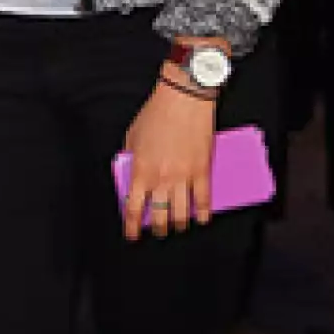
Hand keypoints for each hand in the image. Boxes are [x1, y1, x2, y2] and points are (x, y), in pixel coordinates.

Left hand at [120, 78, 216, 241]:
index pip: (132, 208)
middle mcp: (161, 179)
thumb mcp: (132, 136)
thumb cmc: (156, 113)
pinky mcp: (202, 171)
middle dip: (157, 229)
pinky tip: (200, 219)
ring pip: (181, 213)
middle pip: (158, 216)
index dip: (131, 226)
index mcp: (140, 171)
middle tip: (157, 231)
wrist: (183, 99)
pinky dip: (202, 214)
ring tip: (178, 226)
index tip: (132, 235)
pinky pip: (203, 201)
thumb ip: (130, 158)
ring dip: (178, 224)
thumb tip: (129, 171)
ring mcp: (183, 177)